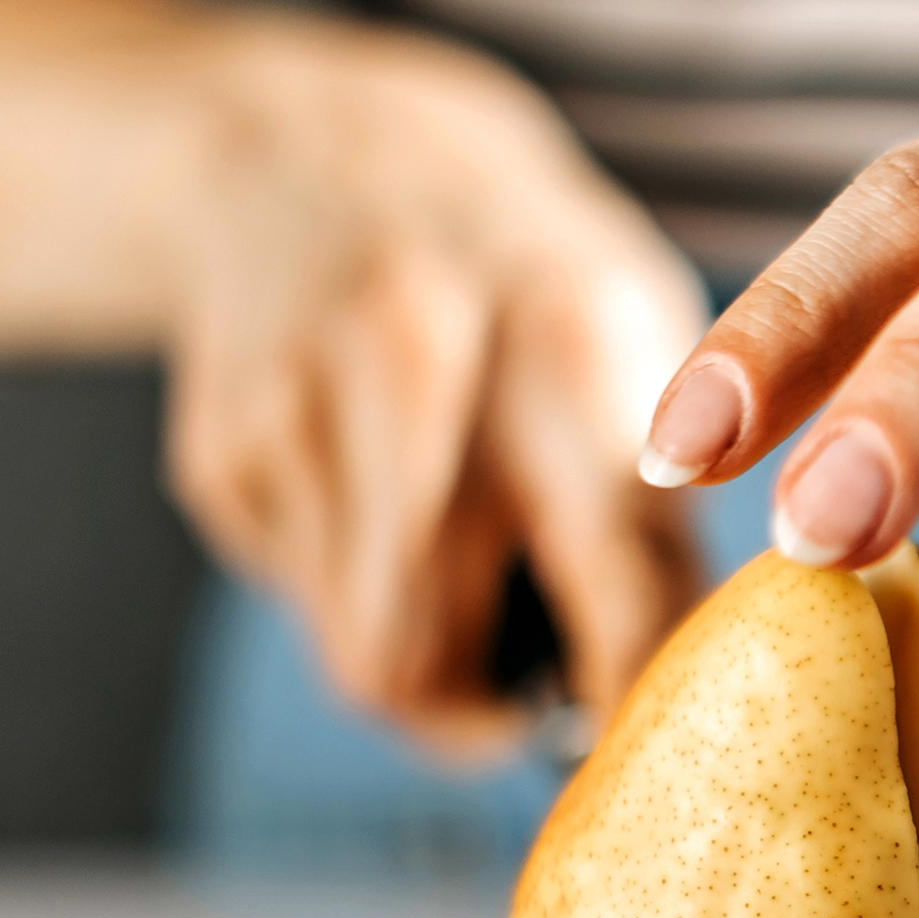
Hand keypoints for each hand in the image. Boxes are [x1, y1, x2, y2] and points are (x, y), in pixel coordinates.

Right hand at [0, 0, 708, 755]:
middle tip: (554, 697)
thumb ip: (667, 516)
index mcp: (570, 346)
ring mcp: (298, 415)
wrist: (331, 153)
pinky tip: (395, 508)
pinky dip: (370, 601)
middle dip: (500, 716)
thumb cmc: (534, 283)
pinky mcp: (224, 456)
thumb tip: (694, 700)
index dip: (639, 704)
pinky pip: (310, 608)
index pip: (617, 578)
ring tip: (480, 583)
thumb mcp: (645, 346)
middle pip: (430, 660)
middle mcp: (420, 374)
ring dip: (437, 670)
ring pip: (365, 658)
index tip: (668, 763)